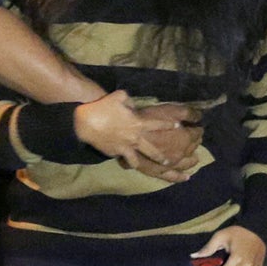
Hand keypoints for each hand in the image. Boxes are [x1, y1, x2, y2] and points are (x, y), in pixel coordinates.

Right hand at [73, 91, 202, 180]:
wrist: (86, 123)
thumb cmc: (103, 107)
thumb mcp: (120, 96)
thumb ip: (130, 101)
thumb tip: (132, 105)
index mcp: (138, 123)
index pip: (158, 124)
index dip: (169, 124)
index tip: (179, 126)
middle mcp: (135, 138)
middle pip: (153, 150)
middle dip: (163, 156)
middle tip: (171, 160)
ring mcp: (125, 148)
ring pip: (141, 160)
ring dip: (150, 164)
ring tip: (157, 168)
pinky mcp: (116, 153)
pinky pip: (125, 159)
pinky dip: (129, 162)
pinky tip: (133, 165)